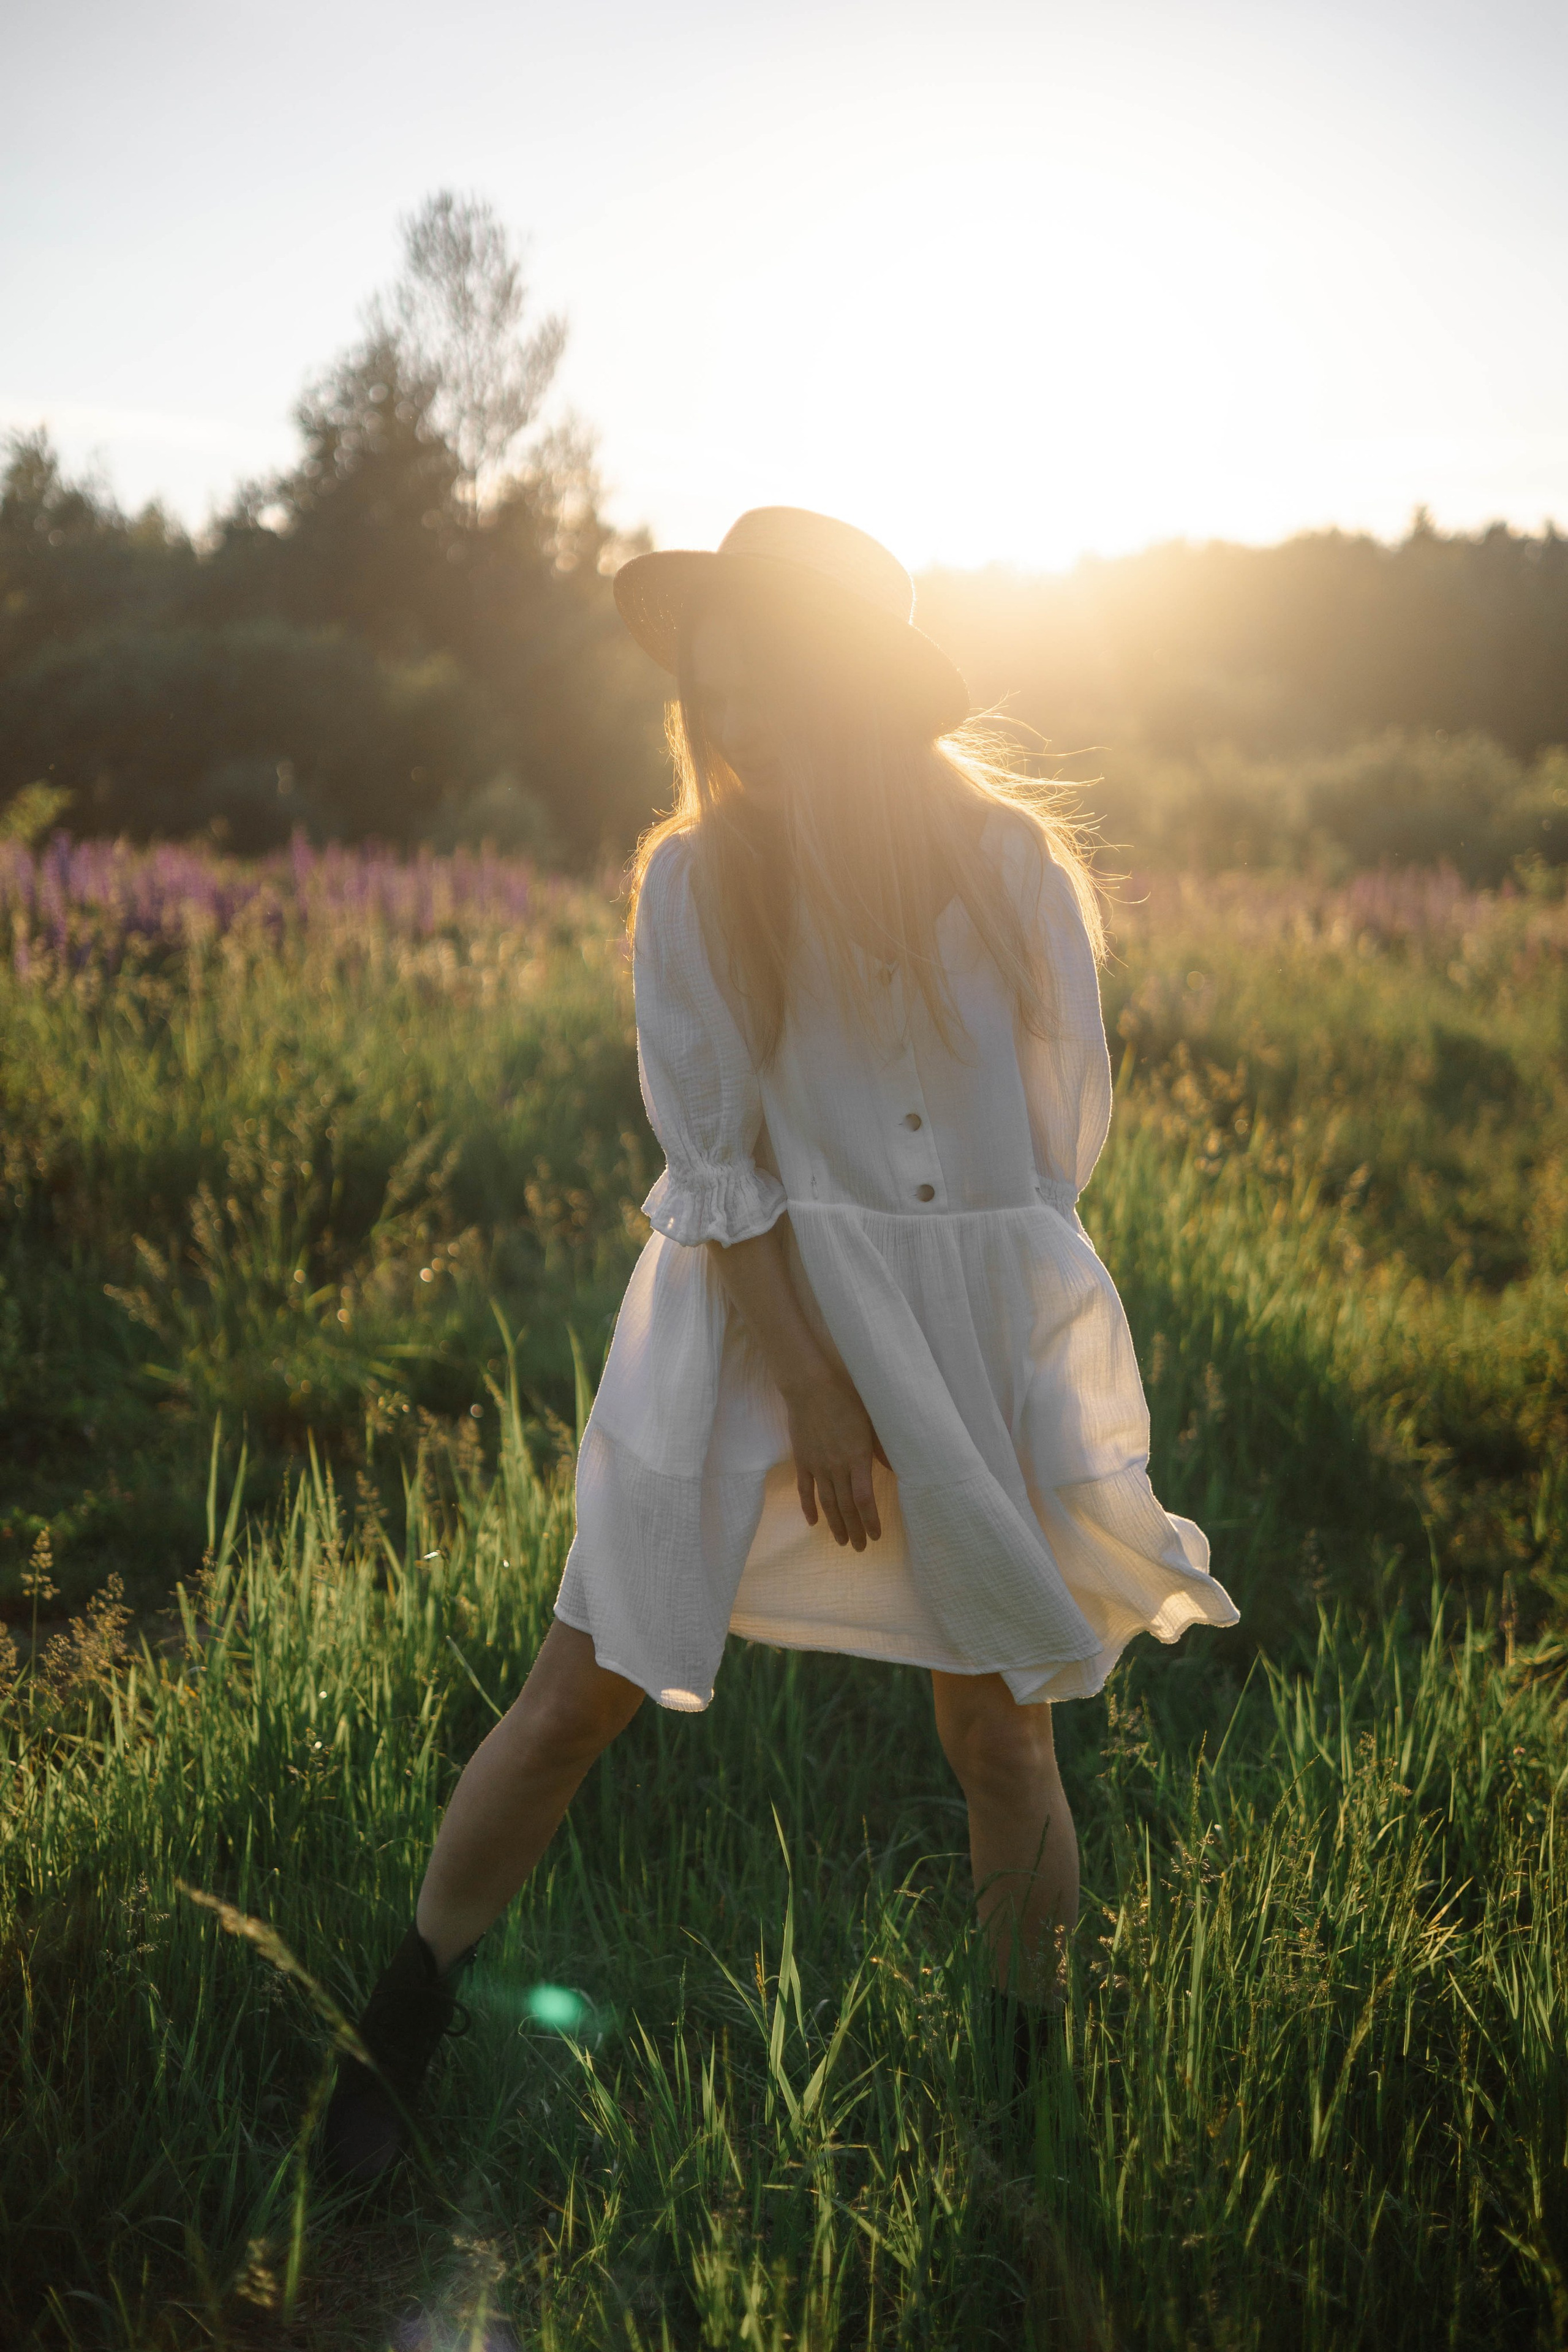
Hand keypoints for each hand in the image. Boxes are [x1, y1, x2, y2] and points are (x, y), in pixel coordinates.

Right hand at [786, 1371, 889, 1550]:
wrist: (810, 1386)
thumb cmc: (846, 1398)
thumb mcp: (872, 1422)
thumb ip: (882, 1448)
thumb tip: (899, 1468)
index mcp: (857, 1458)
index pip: (864, 1499)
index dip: (870, 1520)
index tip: (877, 1536)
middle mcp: (836, 1467)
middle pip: (846, 1507)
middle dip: (854, 1530)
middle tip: (860, 1548)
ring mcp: (817, 1465)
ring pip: (826, 1503)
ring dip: (834, 1525)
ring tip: (841, 1542)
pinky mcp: (802, 1460)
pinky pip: (805, 1489)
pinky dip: (808, 1507)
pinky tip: (813, 1522)